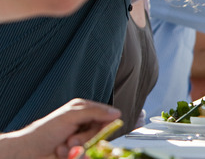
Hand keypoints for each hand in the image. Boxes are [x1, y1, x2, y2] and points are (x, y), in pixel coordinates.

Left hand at [1, 99, 120, 158]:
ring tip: (64, 147)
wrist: (28, 152)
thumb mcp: (70, 116)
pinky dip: (75, 156)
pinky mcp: (78, 153)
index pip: (107, 115)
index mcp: (84, 111)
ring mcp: (81, 140)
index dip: (105, 123)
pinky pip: (86, 155)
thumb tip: (116, 113)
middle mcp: (84, 124)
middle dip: (87, 138)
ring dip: (78, 149)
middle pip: (102, 133)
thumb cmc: (45, 131)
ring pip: (94, 146)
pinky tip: (62, 154)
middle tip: (71, 138)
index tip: (97, 128)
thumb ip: (94, 112)